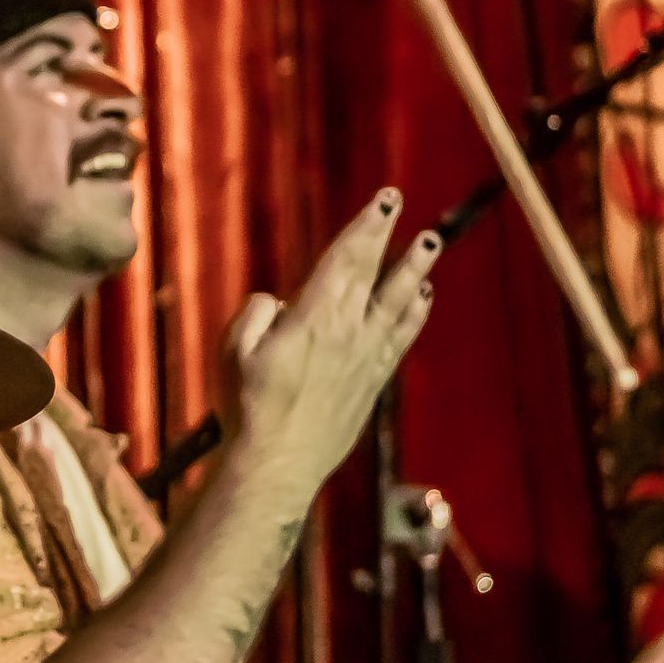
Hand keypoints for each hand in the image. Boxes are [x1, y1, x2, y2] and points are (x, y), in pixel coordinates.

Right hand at [220, 190, 438, 504]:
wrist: (278, 462)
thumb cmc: (248, 406)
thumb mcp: (233, 349)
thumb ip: (256, 312)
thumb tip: (279, 302)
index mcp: (315, 315)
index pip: (346, 258)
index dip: (367, 225)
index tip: (385, 200)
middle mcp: (349, 330)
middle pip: (375, 272)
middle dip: (391, 236)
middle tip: (404, 206)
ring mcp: (366, 357)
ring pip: (398, 303)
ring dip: (415, 271)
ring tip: (430, 246)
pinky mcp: (373, 383)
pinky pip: (402, 339)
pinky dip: (415, 316)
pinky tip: (423, 302)